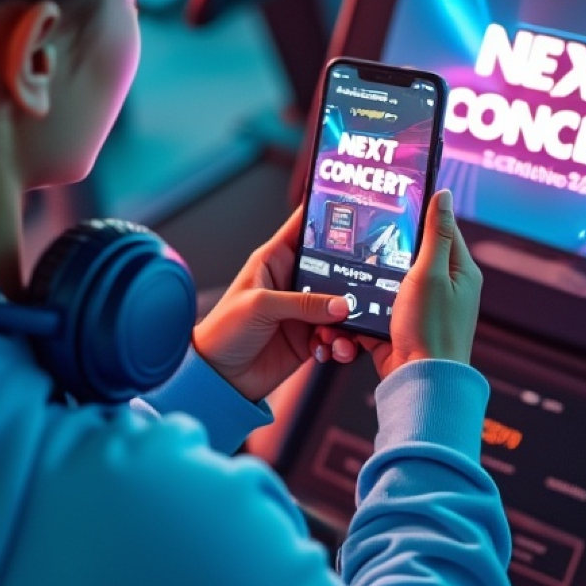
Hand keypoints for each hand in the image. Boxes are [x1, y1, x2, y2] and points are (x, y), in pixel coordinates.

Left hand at [193, 205, 361, 401]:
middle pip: (334, 269)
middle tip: (366, 288)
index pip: (305, 227)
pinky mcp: (309, 337)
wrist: (218, 377)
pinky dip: (341, 343)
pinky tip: (332, 349)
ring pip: (342, 306)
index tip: (356, 208)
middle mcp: (293, 281)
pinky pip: (338, 335)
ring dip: (349, 320)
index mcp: (275, 259)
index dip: (327, 215)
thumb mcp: (260, 306)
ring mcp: (304, 310)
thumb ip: (303, 302)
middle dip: (352, 279)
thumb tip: (341, 305)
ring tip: (342, 332)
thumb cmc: (224, 331)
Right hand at [369, 189, 480, 376]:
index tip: (394, 199)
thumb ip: (435, 233)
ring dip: (371, 280)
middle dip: (387, 249)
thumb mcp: (430, 273)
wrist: (420, 382)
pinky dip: (365, 305)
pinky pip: (379, 307)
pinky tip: (349, 300)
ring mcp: (423, 309)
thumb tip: (444, 194)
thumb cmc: (432, 330)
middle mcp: (445, 288)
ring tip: (352, 270)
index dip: (419, 213)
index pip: (442, 228)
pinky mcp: (403, 327)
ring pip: (390, 281)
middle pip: (411, 254)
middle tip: (364, 235)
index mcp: (460, 271)